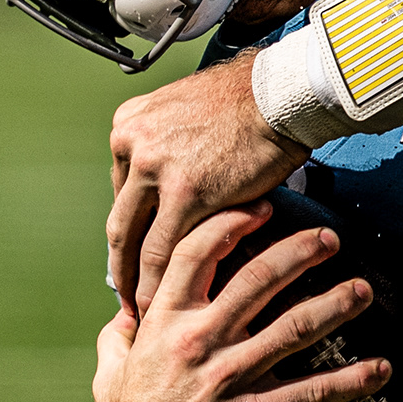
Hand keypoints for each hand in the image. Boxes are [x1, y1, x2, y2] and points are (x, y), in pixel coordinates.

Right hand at [92, 203, 382, 401]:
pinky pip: (310, 393)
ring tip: (365, 289)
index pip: (192, 258)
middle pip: (253, 282)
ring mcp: (226, 380)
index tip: (261, 206)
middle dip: (297, 253)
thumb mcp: (110, 377)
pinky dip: (350, 381)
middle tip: (331, 236)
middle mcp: (195, 344)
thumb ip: (118, 337)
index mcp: (161, 325)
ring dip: (333, 306)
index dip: (227, 225)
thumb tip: (124, 304)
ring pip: (290, 330)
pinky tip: (382, 369)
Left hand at [108, 50, 310, 320]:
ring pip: (135, 241)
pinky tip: (166, 302)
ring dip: (136, 281)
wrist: (281, 93)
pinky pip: (165, 249)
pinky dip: (161, 282)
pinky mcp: (186, 194)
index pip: (124, 190)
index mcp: (129, 126)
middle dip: (122, 262)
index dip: (134, 226)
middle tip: (126, 292)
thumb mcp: (188, 110)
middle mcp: (132, 146)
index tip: (136, 249)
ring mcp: (155, 170)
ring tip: (143, 308)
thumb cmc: (251, 99)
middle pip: (121, 220)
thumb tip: (179, 178)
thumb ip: (172, 144)